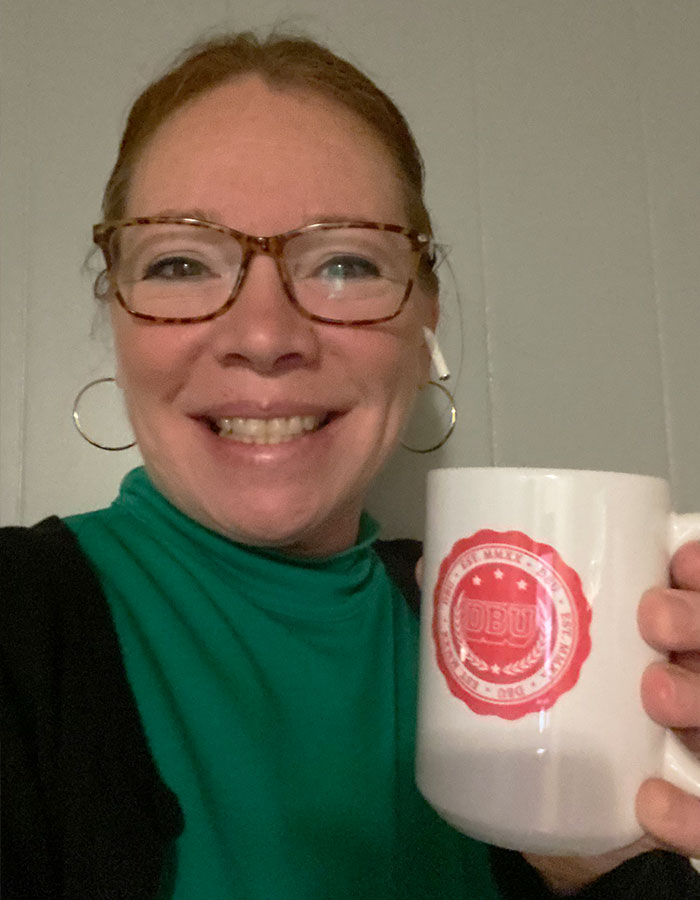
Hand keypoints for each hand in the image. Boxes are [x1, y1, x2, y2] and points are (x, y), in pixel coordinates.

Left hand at [525, 541, 699, 891]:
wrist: (566, 829)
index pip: (699, 597)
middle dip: (698, 620)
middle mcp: (692, 687)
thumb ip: (495, 619)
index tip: (679, 558)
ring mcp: (697, 754)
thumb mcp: (527, 668)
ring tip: (654, 693)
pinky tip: (649, 802)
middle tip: (652, 617)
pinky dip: (686, 812)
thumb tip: (431, 567)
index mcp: (665, 644)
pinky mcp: (690, 819)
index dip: (699, 572)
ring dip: (698, 695)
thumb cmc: (552, 727)